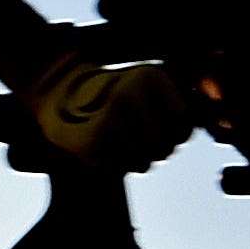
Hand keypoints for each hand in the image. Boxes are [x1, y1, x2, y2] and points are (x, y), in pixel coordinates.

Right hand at [24, 42, 195, 173]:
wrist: (56, 87)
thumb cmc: (111, 92)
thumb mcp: (145, 86)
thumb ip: (173, 110)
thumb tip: (193, 133)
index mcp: (150, 78)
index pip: (185, 127)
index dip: (176, 135)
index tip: (161, 130)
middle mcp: (132, 95)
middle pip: (165, 149)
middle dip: (155, 150)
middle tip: (137, 139)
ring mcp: (109, 118)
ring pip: (144, 164)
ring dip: (134, 160)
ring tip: (120, 143)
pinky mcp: (90, 140)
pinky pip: (117, 170)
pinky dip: (112, 165)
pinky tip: (101, 147)